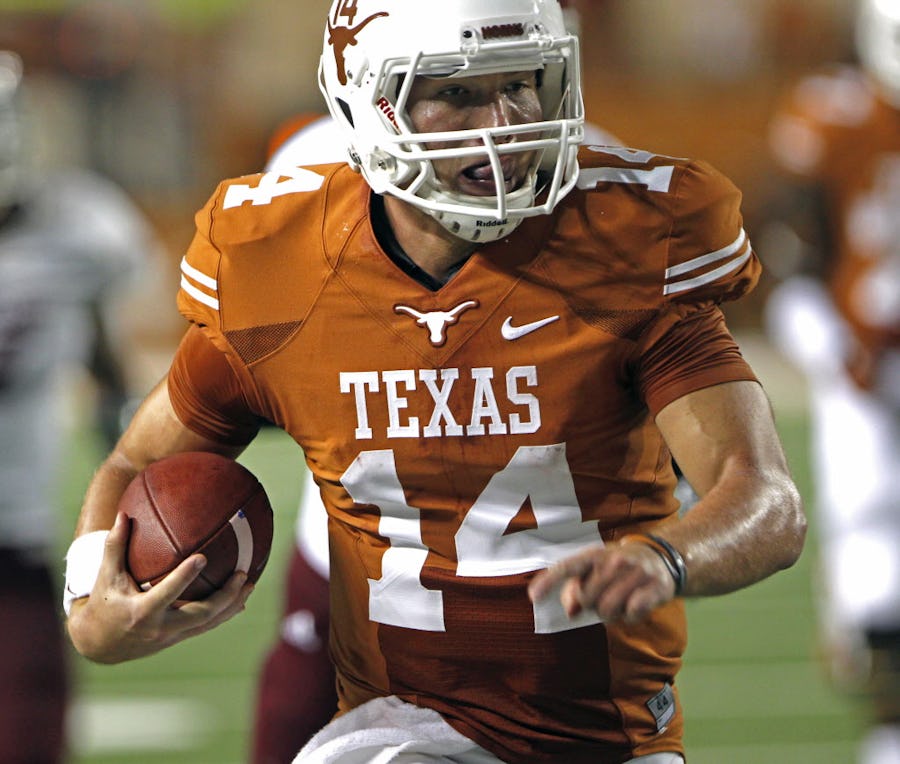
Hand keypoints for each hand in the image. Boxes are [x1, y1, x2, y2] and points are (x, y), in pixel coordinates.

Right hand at [66, 512, 254, 662]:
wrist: (100, 645)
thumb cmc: (104, 602)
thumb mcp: (106, 576)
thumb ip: (115, 546)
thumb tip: (123, 514)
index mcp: (141, 612)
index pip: (167, 594)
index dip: (184, 577)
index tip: (202, 557)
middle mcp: (159, 628)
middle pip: (200, 614)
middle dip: (225, 596)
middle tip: (242, 574)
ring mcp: (171, 636)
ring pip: (208, 623)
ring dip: (232, 604)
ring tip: (250, 584)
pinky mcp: (178, 638)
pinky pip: (206, 626)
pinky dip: (224, 613)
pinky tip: (241, 600)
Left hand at [527, 541, 675, 623]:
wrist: (662, 557)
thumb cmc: (619, 567)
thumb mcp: (596, 570)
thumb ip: (576, 589)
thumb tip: (570, 612)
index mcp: (594, 555)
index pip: (567, 567)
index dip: (549, 582)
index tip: (533, 597)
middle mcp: (614, 561)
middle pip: (587, 600)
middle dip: (591, 606)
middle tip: (605, 598)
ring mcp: (635, 573)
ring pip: (608, 610)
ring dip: (611, 615)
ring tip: (620, 602)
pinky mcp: (655, 587)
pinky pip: (632, 613)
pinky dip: (631, 617)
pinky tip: (636, 606)